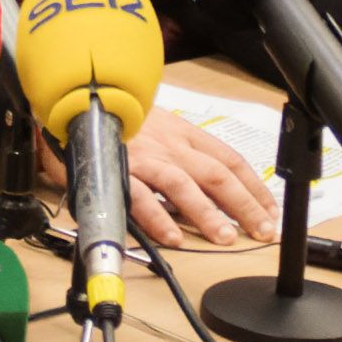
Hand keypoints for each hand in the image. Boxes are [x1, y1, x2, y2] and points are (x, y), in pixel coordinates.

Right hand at [36, 105, 279, 247]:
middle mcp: (169, 145)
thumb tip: (211, 186)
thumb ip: (182, 152)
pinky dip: (158, 218)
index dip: (254, 187)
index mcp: (182, 133)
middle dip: (244, 205)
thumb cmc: (114, 120)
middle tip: (262, 230)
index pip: (229, 159)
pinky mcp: (116, 170)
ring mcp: (143, 157)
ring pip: (183, 185)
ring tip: (225, 238)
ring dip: (207, 213)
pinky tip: (173, 237)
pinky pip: (139, 196)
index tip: (270, 210)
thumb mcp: (157, 126)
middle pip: (216, 174)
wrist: (71, 104)